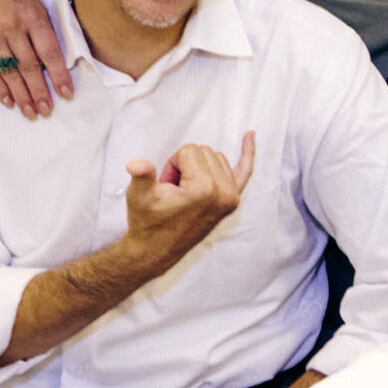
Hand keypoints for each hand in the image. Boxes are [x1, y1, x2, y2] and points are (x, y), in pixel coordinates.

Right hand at [0, 0, 73, 115]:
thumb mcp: (30, 2)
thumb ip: (43, 28)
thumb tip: (55, 62)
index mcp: (32, 16)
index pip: (50, 52)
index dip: (59, 75)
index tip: (66, 95)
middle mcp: (12, 27)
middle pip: (30, 67)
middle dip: (40, 92)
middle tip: (47, 112)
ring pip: (10, 73)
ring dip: (22, 96)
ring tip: (31, 113)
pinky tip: (9, 102)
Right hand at [123, 132, 257, 270]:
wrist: (155, 251)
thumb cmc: (147, 222)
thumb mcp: (140, 195)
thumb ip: (142, 175)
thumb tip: (136, 164)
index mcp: (204, 189)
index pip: (189, 150)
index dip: (171, 164)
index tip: (165, 186)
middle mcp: (224, 192)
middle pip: (205, 151)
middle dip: (184, 165)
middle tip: (172, 190)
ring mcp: (231, 197)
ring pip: (216, 157)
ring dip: (198, 167)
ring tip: (183, 191)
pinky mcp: (232, 201)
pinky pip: (244, 171)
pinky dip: (247, 154)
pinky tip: (250, 136)